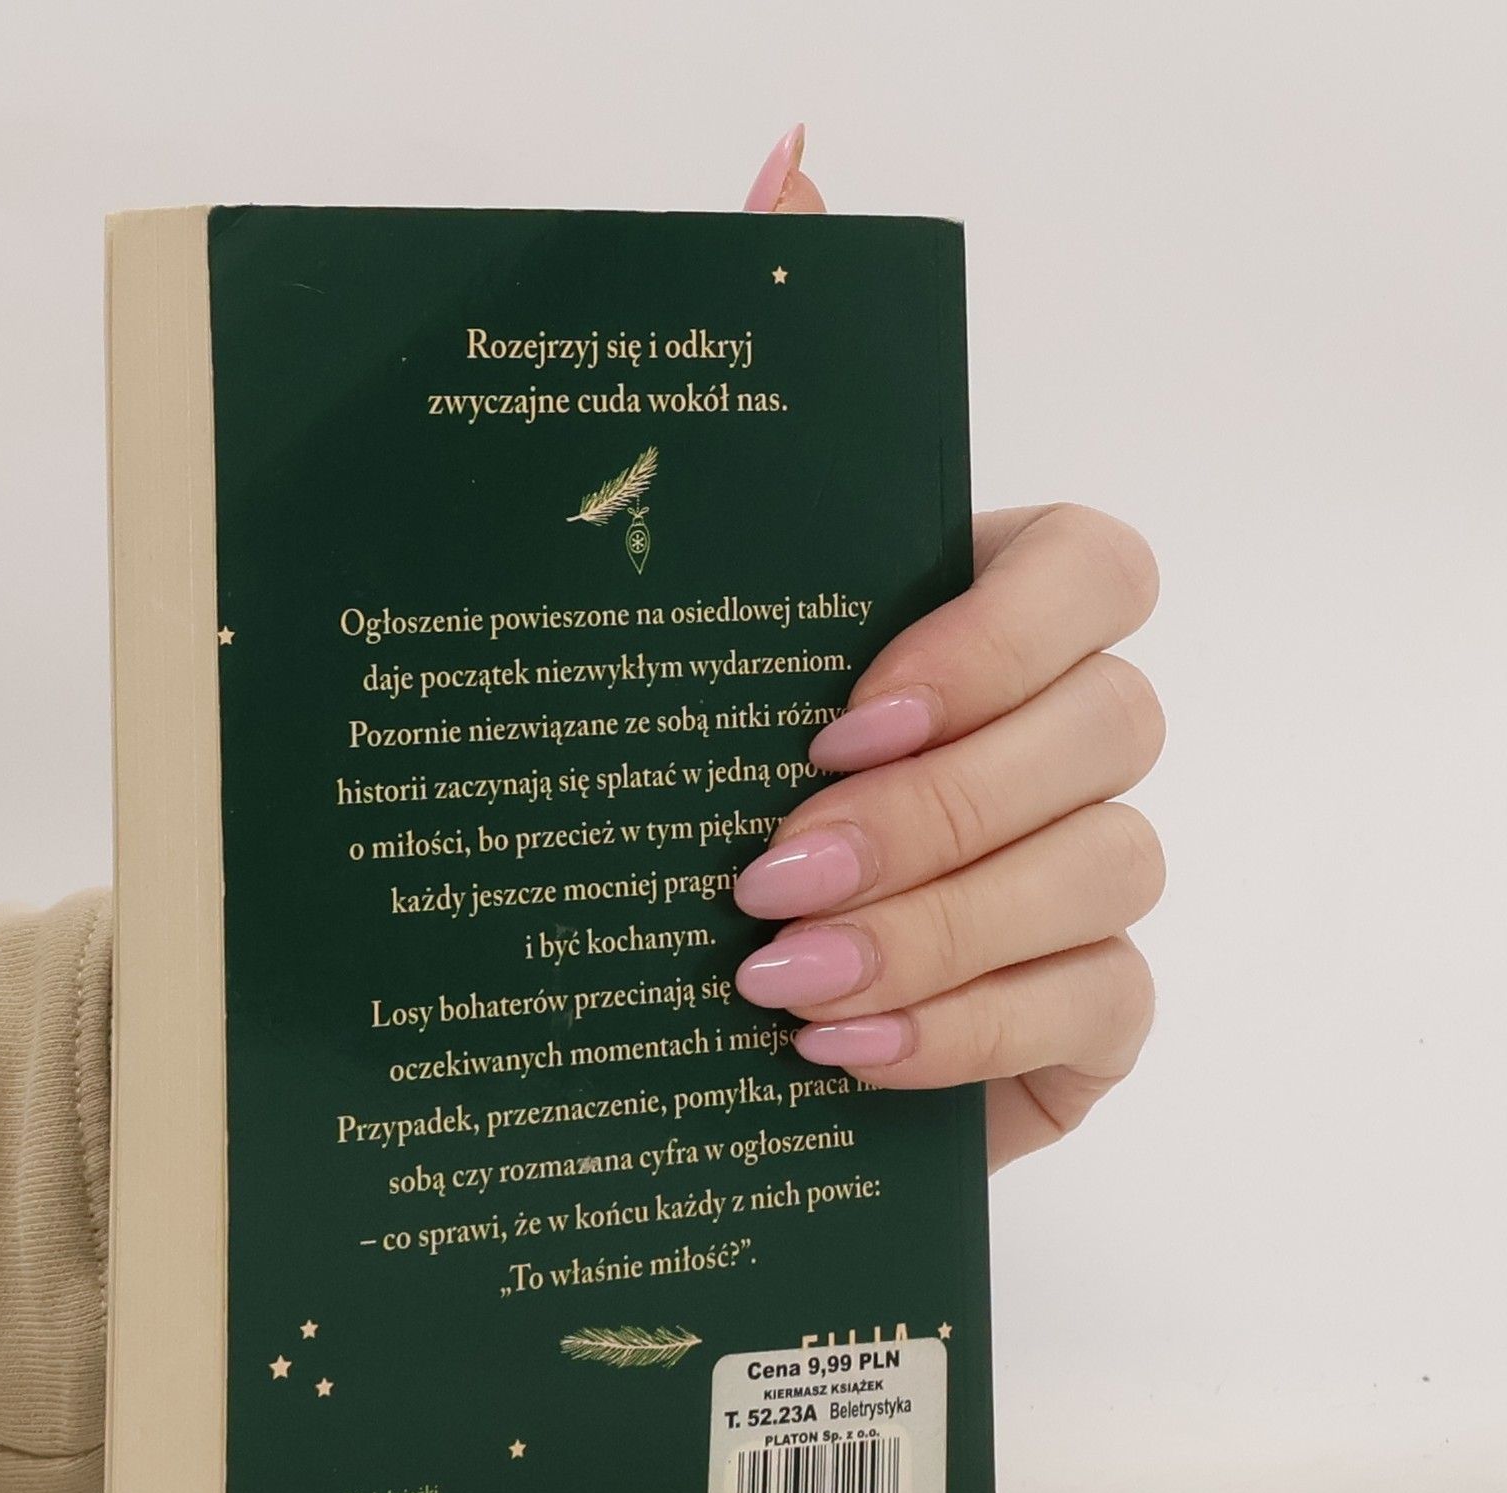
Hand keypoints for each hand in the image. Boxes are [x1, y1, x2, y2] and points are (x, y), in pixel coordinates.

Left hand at [741, 124, 1161, 1171]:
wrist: (651, 1002)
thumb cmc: (671, 800)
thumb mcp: (670, 630)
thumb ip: (737, 425)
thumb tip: (784, 167)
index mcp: (974, 626)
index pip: (1090, 567)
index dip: (993, 638)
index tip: (834, 717)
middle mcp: (1057, 736)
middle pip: (1111, 728)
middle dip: (940, 812)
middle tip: (767, 873)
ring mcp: (1085, 876)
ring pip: (1109, 872)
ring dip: (940, 929)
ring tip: (771, 984)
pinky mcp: (1085, 1013)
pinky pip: (1096, 1009)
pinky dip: (966, 1033)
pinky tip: (836, 1056)